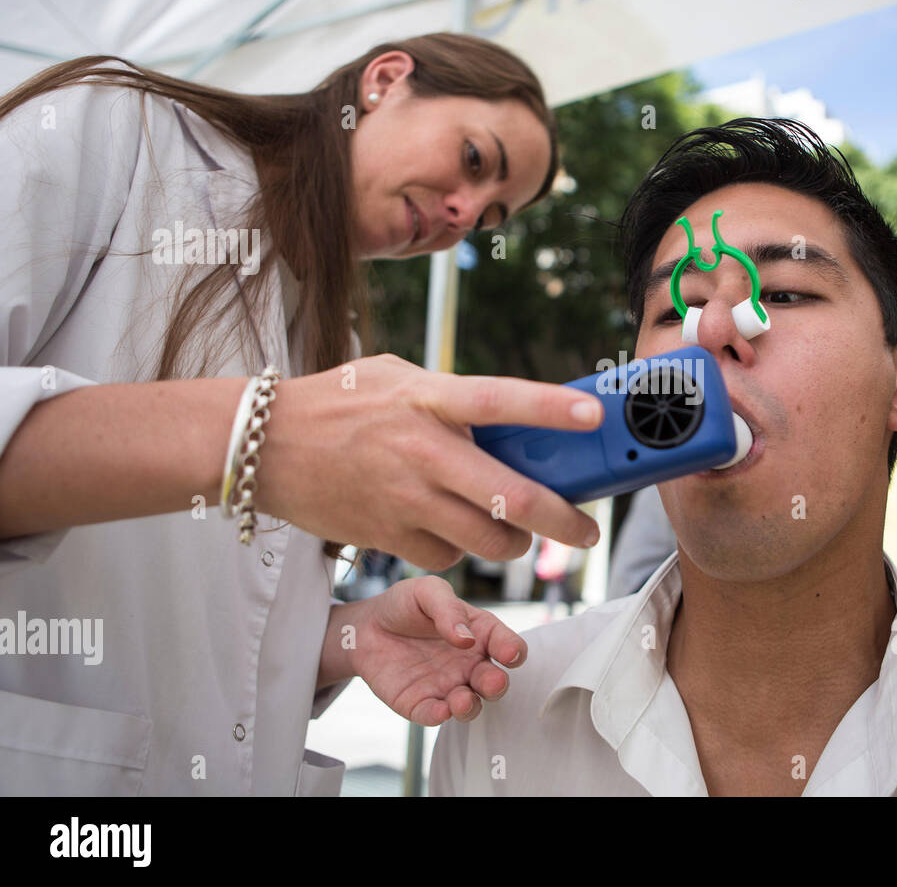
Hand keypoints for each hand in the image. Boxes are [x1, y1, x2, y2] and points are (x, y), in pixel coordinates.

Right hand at [256, 354, 605, 571]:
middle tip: (586, 531)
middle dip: (563, 521)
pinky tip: (454, 532)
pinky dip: (461, 551)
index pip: (500, 399)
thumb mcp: (398, 378)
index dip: (550, 408)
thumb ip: (451, 395)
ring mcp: (404, 499)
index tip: (593, 415)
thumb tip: (513, 419)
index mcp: (428, 399)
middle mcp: (421, 451)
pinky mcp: (387, 535)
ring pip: (487, 541)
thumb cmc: (339, 403)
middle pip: (512, 497)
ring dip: (515, 545)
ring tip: (520, 535)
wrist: (264, 446)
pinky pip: (447, 556)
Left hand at [327, 575, 526, 725]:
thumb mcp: (427, 591)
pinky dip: (438, 716)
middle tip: (492, 682)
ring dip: (471, 706)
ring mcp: (446, 686)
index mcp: (479, 634)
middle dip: (496, 685)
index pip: (507, 645)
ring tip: (462, 701)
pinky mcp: (420, 703)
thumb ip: (448, 609)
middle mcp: (469, 664)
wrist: (365, 626)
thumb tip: (466, 638)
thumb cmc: (404, 605)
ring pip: (469, 705)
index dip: (513, 650)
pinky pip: (433, 714)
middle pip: (493, 681)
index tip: (509, 653)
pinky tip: (439, 711)